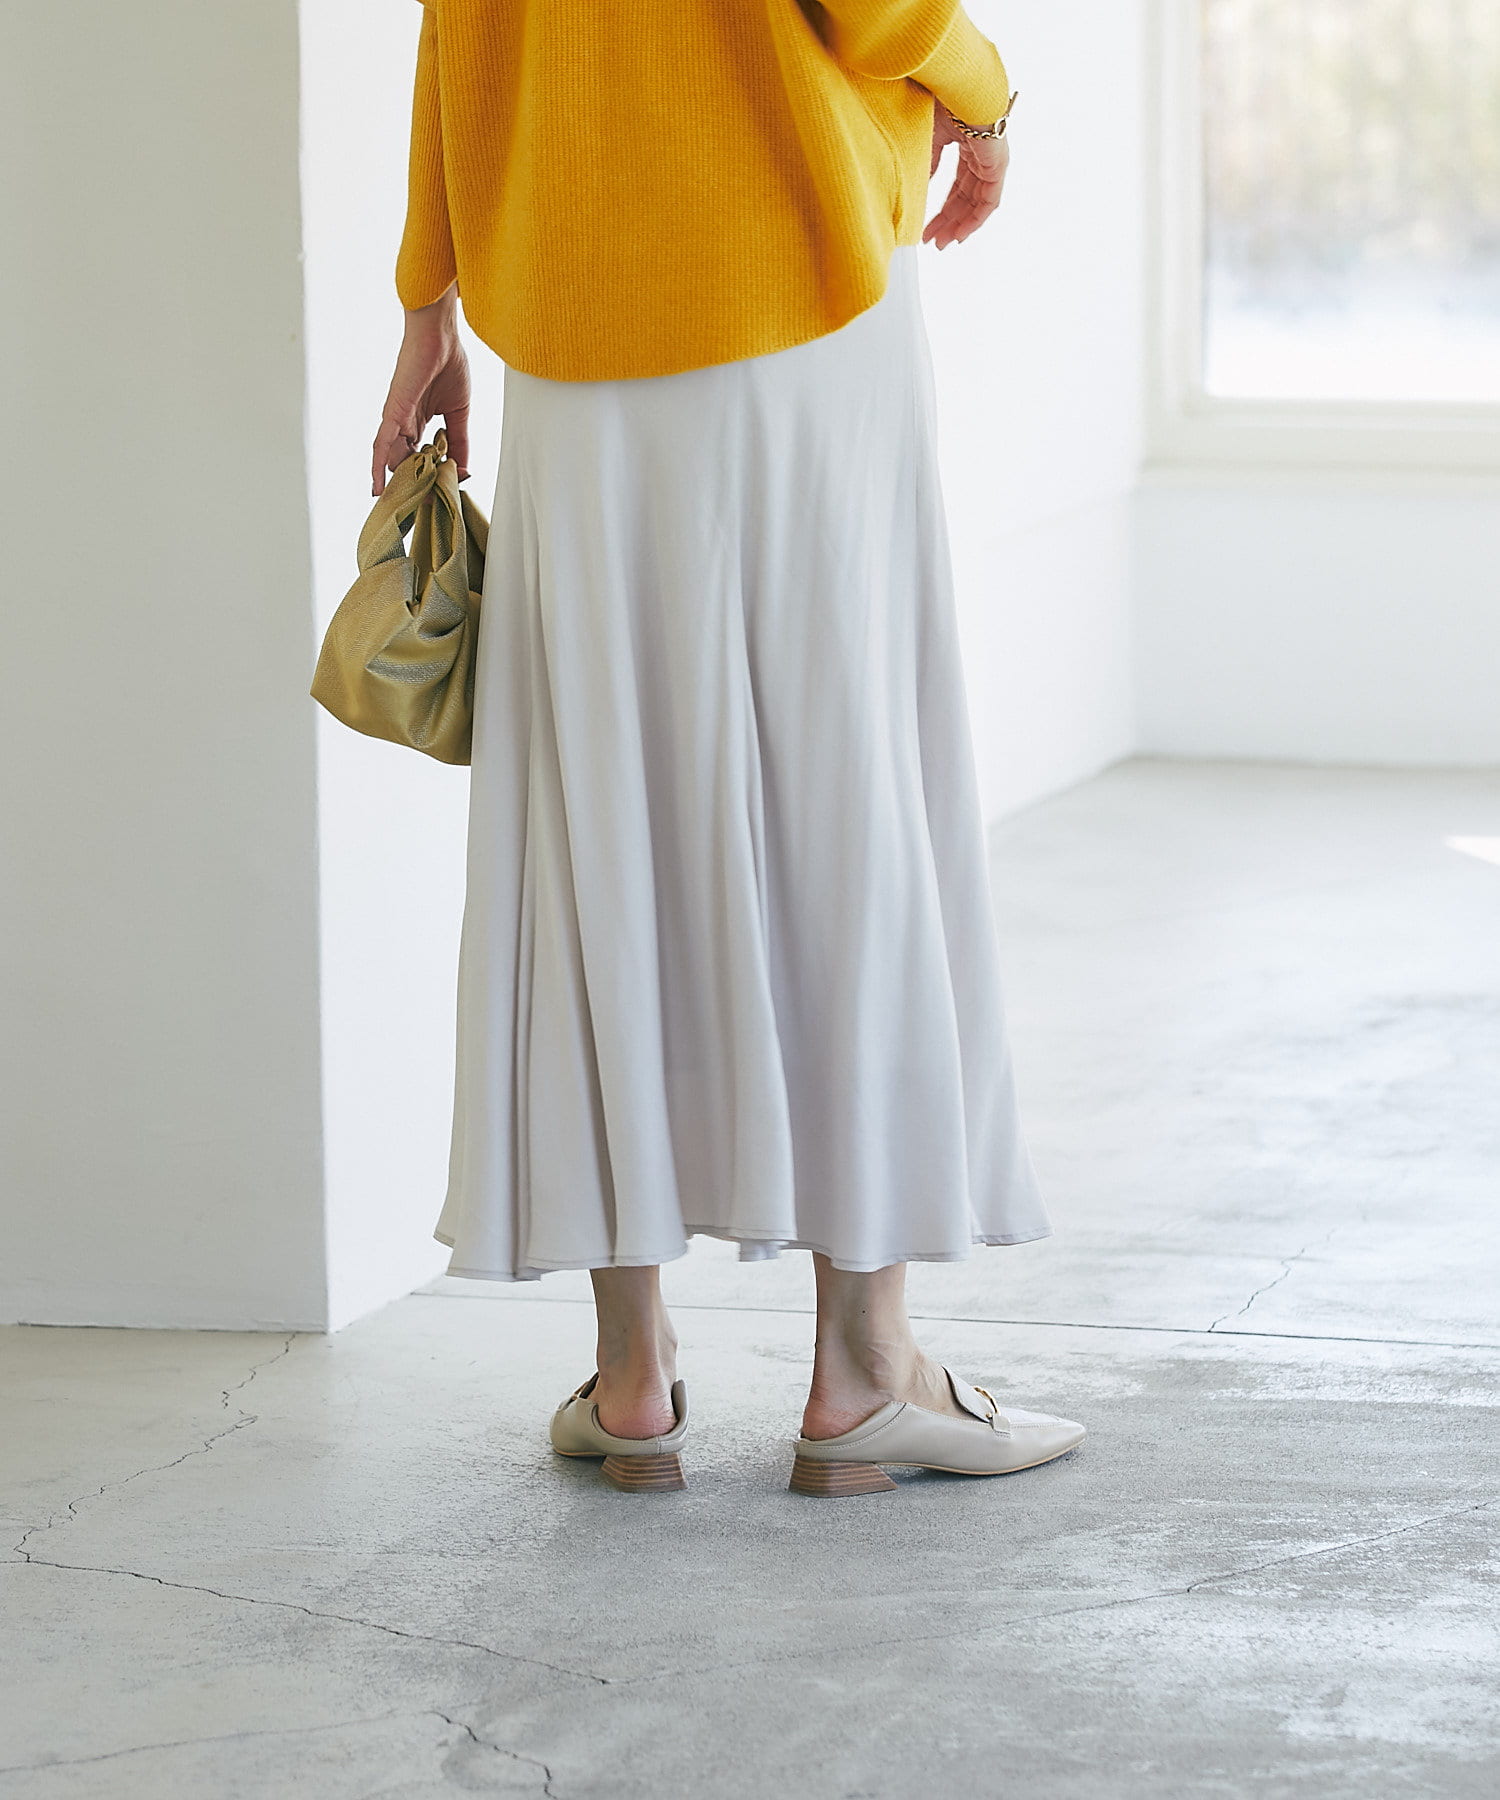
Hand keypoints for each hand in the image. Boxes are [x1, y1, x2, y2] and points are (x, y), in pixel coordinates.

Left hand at [371, 286, 471, 495]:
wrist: (441, 336)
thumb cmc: (449, 365)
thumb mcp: (458, 413)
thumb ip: (459, 441)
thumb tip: (463, 469)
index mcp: (419, 423)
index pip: (420, 460)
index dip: (427, 479)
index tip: (436, 500)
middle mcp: (404, 424)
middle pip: (404, 464)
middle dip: (412, 487)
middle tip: (421, 511)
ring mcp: (396, 419)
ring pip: (393, 460)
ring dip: (400, 483)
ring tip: (406, 507)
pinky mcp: (393, 412)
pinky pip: (381, 444)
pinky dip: (378, 465)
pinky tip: (377, 487)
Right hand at [922, 105, 1009, 249]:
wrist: (955, 84)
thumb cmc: (942, 100)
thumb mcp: (929, 138)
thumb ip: (928, 163)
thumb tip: (921, 187)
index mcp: (969, 145)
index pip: (958, 185)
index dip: (943, 208)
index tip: (927, 226)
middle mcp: (983, 155)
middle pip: (966, 197)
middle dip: (949, 221)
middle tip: (933, 241)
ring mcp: (992, 160)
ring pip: (977, 203)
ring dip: (960, 225)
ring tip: (943, 243)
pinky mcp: (998, 165)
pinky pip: (989, 201)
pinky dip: (976, 219)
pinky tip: (961, 235)